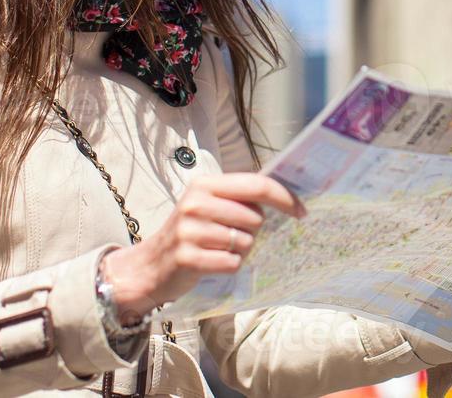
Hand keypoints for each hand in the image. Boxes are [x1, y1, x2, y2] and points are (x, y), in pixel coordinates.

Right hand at [101, 173, 303, 321]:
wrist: (149, 266)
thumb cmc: (190, 233)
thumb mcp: (209, 206)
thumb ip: (240, 197)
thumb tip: (286, 195)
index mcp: (205, 184)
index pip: (256, 185)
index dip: (284, 197)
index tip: (302, 210)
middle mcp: (195, 202)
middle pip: (254, 218)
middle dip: (252, 231)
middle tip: (229, 236)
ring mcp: (189, 230)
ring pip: (244, 242)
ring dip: (239, 251)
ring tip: (216, 249)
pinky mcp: (187, 257)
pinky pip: (232, 263)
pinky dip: (228, 266)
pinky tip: (211, 263)